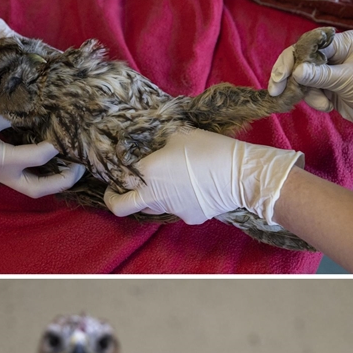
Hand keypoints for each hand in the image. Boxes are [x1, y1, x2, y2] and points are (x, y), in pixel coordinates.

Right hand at [0, 87, 84, 197]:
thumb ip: (20, 116)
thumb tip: (46, 115)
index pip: (38, 156)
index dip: (57, 144)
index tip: (69, 130)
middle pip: (38, 189)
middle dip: (62, 181)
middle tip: (81, 166)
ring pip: (30, 187)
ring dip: (52, 180)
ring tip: (71, 165)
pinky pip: (22, 177)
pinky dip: (39, 172)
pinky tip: (51, 160)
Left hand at [103, 128, 300, 224]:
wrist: (240, 174)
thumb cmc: (209, 148)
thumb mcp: (179, 135)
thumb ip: (160, 141)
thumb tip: (153, 141)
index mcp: (146, 173)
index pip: (117, 183)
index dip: (113, 181)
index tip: (115, 175)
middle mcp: (153, 196)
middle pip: (122, 207)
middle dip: (116, 200)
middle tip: (119, 191)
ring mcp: (171, 209)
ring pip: (151, 208)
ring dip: (150, 199)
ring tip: (164, 184)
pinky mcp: (190, 217)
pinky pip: (178, 210)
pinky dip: (179, 202)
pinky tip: (192, 190)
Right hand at [268, 29, 352, 144]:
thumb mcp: (349, 81)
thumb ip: (320, 76)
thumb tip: (295, 71)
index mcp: (345, 43)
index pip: (310, 46)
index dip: (293, 60)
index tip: (281, 77)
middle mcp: (337, 54)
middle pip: (302, 61)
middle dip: (290, 77)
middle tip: (276, 91)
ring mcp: (332, 72)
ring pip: (304, 80)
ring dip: (309, 94)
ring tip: (324, 105)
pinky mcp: (329, 89)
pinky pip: (310, 92)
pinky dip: (314, 101)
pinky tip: (328, 107)